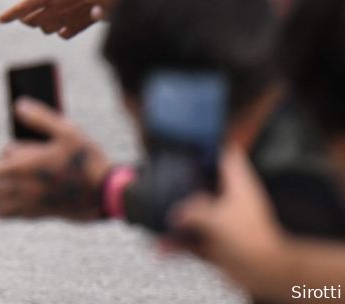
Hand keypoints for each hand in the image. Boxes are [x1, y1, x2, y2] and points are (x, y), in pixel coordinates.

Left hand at [0, 0, 136, 37]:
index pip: (22, 8)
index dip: (9, 14)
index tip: (0, 20)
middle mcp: (55, 11)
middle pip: (32, 21)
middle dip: (26, 18)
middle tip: (24, 14)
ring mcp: (67, 21)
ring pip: (46, 29)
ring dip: (41, 24)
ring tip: (41, 16)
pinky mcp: (80, 26)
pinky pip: (63, 34)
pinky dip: (59, 31)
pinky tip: (60, 23)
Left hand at [0, 100, 111, 220]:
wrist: (107, 193)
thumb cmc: (86, 159)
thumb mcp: (66, 130)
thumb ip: (40, 117)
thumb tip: (18, 105)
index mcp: (25, 167)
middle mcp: (25, 188)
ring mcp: (34, 203)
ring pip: (3, 208)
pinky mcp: (45, 213)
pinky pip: (18, 216)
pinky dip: (5, 216)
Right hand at [170, 144, 287, 295]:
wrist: (264, 273)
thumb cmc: (251, 240)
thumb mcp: (215, 216)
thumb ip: (190, 210)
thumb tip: (174, 213)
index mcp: (239, 186)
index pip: (228, 156)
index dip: (211, 147)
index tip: (191, 144)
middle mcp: (232, 202)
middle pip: (206, 184)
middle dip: (184, 182)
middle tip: (163, 175)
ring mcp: (224, 223)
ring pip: (194, 213)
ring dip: (175, 218)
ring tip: (154, 217)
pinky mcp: (217, 244)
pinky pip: (191, 239)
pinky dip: (176, 243)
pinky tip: (162, 246)